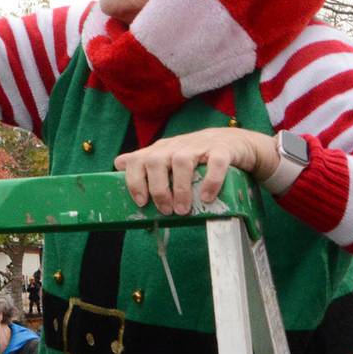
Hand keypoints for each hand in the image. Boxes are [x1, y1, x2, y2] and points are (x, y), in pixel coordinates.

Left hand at [114, 128, 277, 215]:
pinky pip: (215, 162)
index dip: (135, 181)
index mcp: (161, 149)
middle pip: (156, 161)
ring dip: (180, 189)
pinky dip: (210, 180)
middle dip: (158, 189)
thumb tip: (118, 164)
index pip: (138, 160)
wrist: (234, 142)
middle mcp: (176, 146)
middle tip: (165, 210)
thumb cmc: (196, 155)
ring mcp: (199, 146)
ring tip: (182, 210)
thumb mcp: (169, 156)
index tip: (141, 202)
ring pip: (182, 161)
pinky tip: (207, 197)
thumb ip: (145, 161)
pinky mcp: (222, 149)